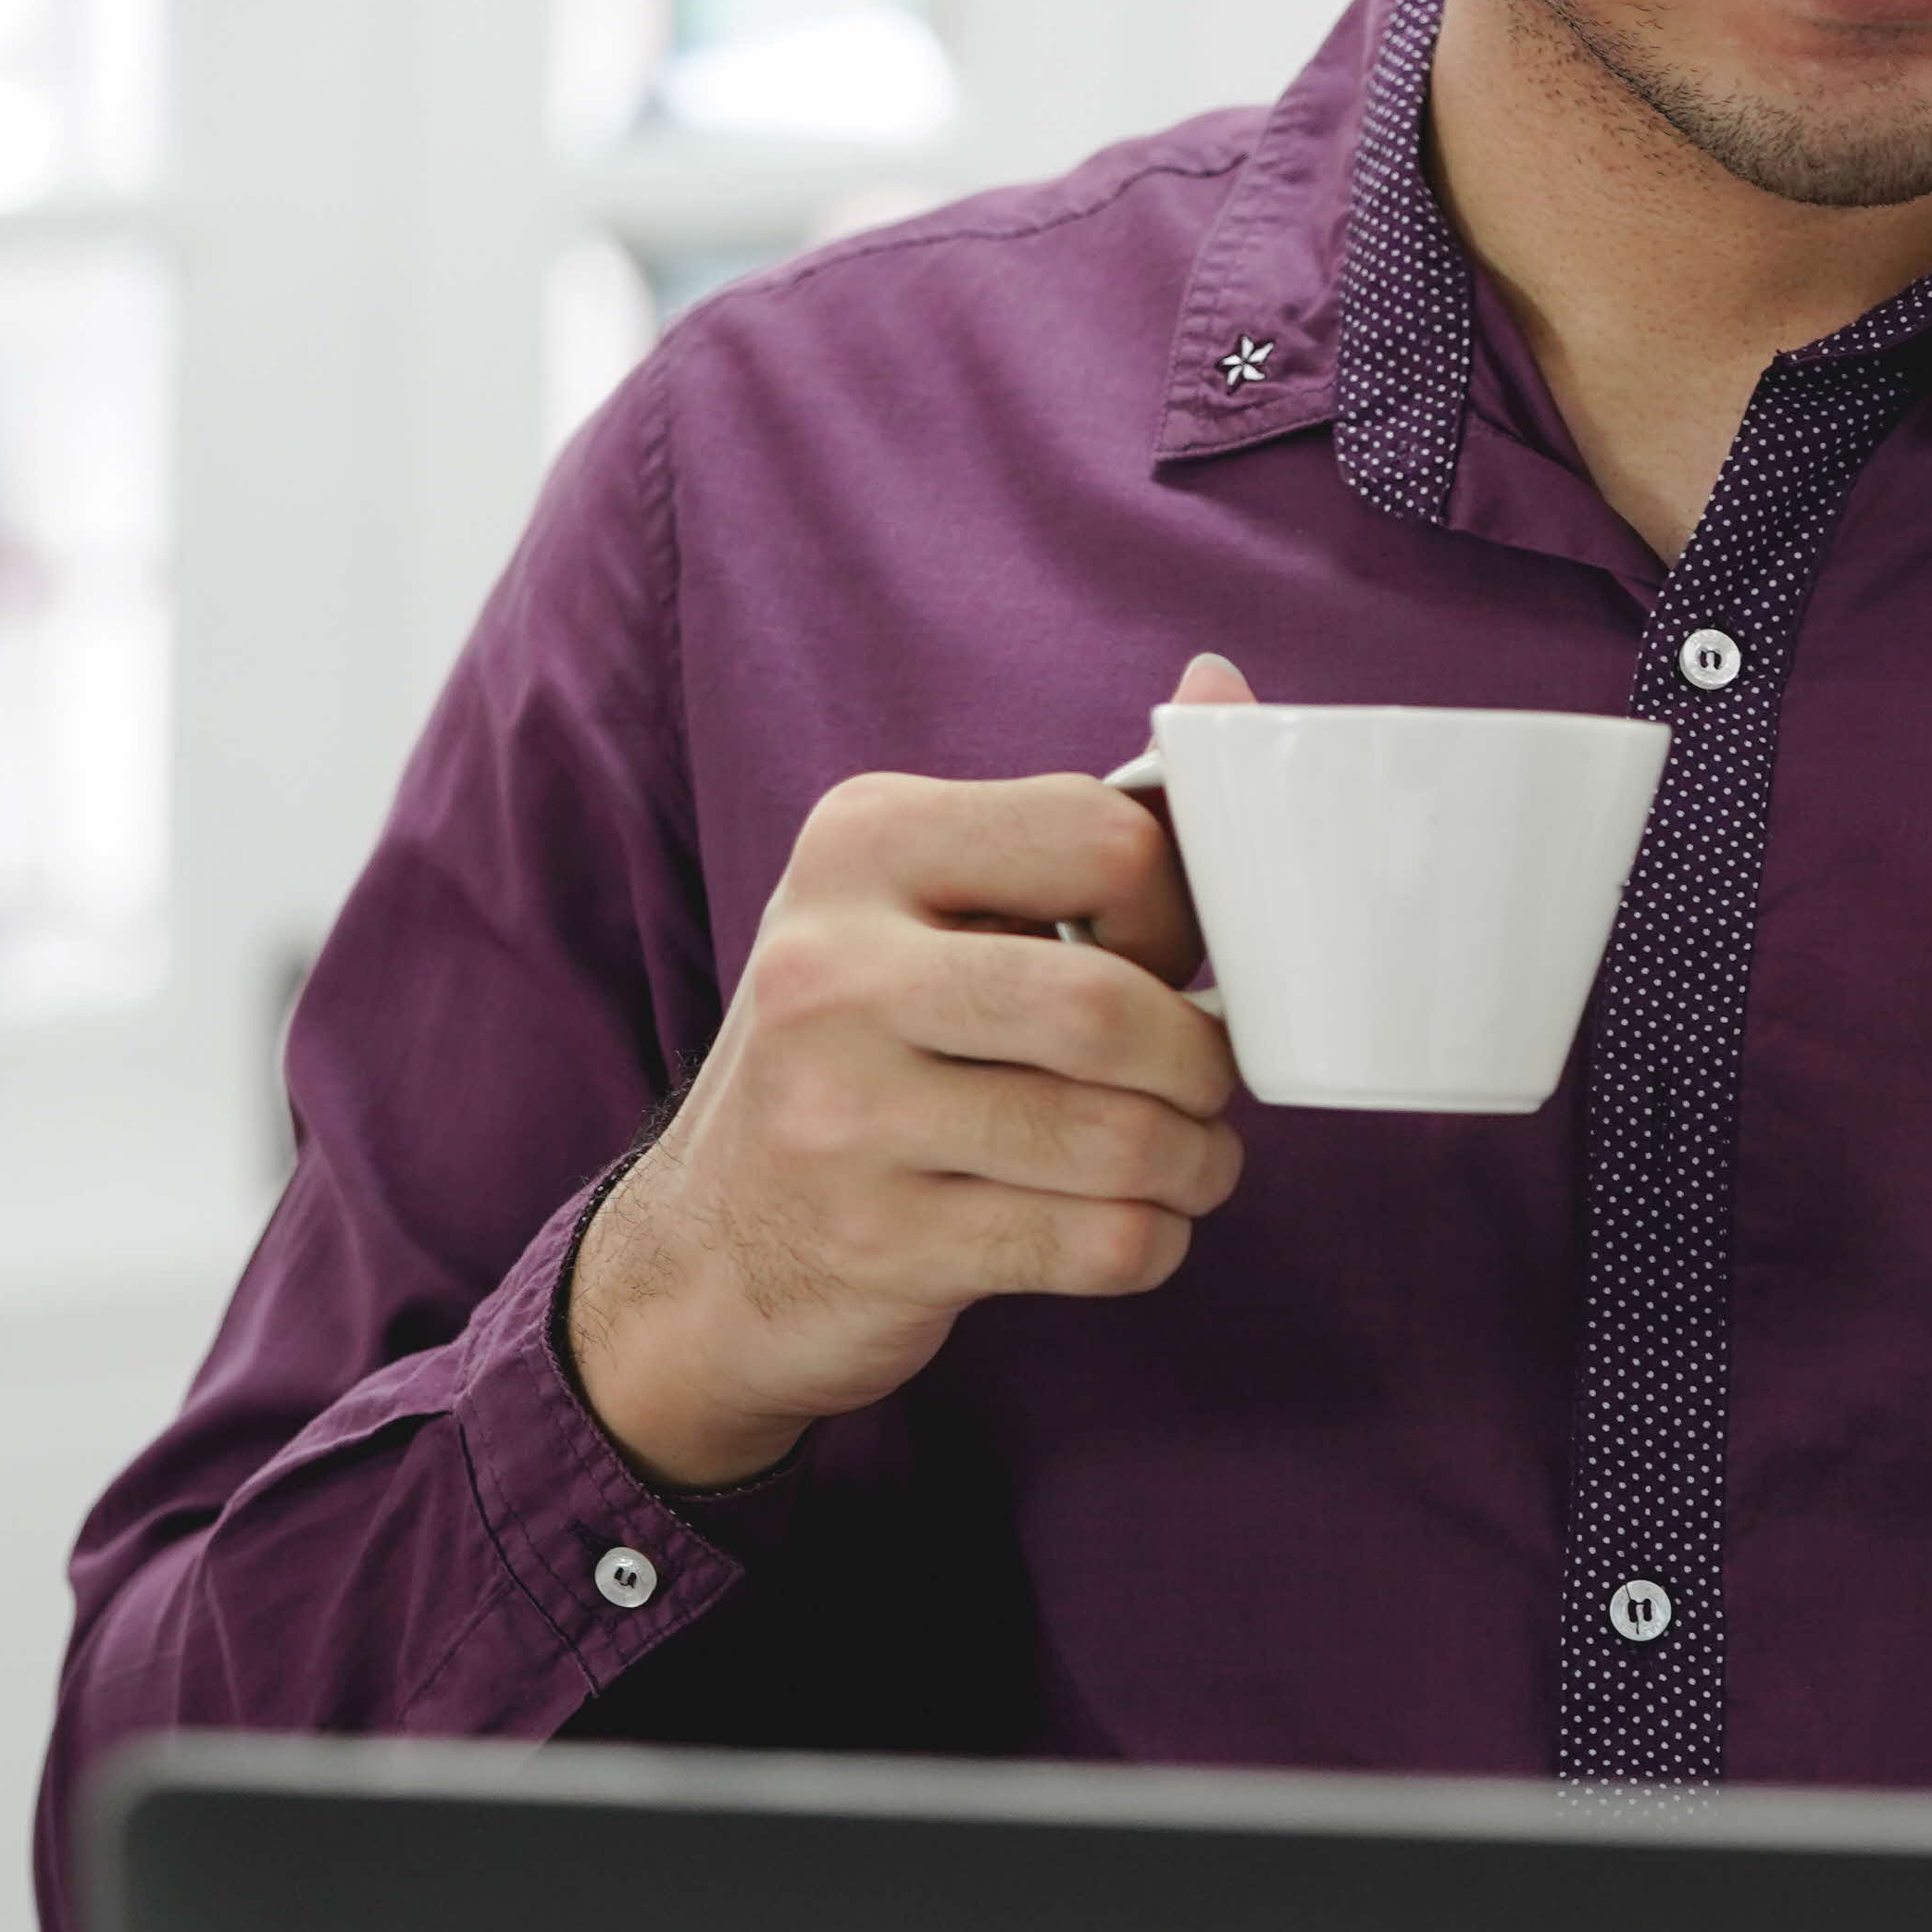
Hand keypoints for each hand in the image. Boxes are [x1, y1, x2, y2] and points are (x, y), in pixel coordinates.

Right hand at [566, 657, 1257, 1489]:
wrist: (710, 1248)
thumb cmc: (862, 1049)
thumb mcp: (927, 903)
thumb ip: (1078, 821)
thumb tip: (1220, 683)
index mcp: (862, 842)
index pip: (1106, 840)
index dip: (1178, 913)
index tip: (1162, 964)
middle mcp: (832, 968)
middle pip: (1110, 1009)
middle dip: (1202, 1060)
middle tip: (1202, 1084)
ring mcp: (840, 1115)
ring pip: (1119, 1138)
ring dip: (1197, 1160)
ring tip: (1185, 1158)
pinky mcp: (876, 1244)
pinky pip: (1097, 1241)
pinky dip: (1155, 1238)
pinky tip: (1131, 1219)